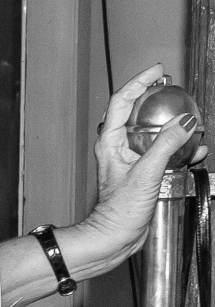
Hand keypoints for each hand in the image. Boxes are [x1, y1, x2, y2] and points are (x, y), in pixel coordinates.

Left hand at [80, 64, 205, 271]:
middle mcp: (117, 146)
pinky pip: (161, 152)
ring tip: (192, 121)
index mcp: (110, 141)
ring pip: (153, 134)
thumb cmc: (121, 209)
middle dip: (157, 100)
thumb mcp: (147, 173)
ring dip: (173, 127)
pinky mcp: (141, 172)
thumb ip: (166, 145)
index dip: (138, 82)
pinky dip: (179, 148)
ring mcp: (129, 159)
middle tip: (174, 88)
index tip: (157, 71)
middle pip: (137, 113)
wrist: (116, 235)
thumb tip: (184, 122)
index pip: (121, 101)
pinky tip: (196, 149)